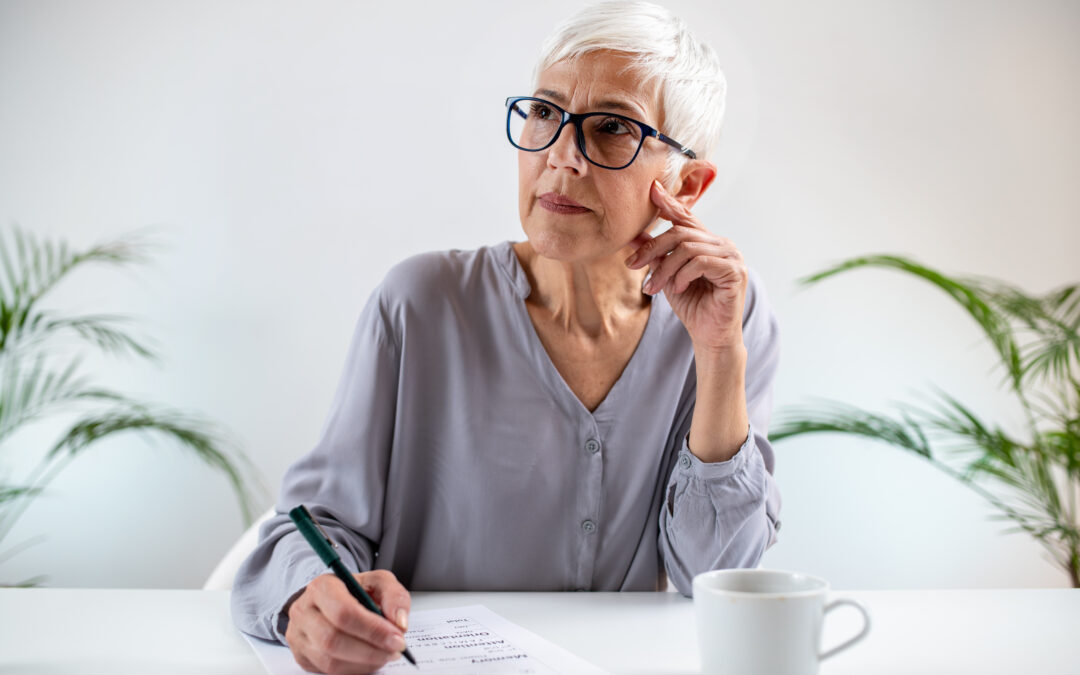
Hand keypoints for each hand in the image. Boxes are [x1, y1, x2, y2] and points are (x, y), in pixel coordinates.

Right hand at [284, 570, 410, 673]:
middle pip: (333, 640)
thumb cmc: (354, 591)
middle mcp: (304, 611)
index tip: (397, 637)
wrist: (330, 601)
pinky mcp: (301, 655)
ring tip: (384, 655)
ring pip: (330, 661)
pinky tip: (368, 660)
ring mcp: (298, 635)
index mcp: (322, 587)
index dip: (373, 629)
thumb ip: (394, 596)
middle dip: (370, 650)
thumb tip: (399, 623)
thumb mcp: (378, 582)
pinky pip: (327, 671)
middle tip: (395, 650)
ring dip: (364, 663)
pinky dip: (354, 670)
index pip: (344, 613)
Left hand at [625, 180, 747, 353]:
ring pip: (687, 248)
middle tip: (633, 265)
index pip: (686, 218)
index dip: (669, 203)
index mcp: (708, 242)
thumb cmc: (692, 306)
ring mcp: (731, 255)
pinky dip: (682, 275)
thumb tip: (632, 236)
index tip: (651, 189)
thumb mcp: (666, 277)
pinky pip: (700, 262)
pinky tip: (677, 288)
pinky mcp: (735, 271)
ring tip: (654, 288)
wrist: (710, 336)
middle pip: (680, 232)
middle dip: (652, 248)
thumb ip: (655, 256)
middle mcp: (722, 244)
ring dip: (664, 268)